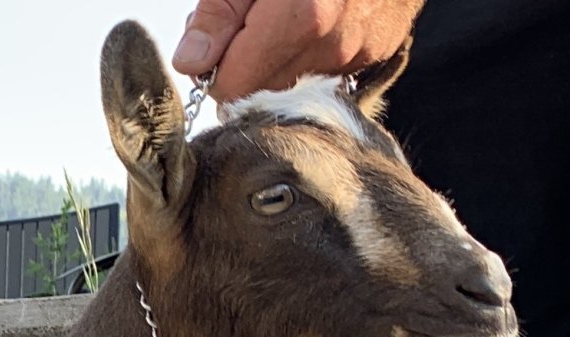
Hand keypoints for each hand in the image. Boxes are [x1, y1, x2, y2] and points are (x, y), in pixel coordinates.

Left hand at [172, 0, 424, 101]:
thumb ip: (219, 14)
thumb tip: (192, 63)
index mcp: (302, 19)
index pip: (233, 89)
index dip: (216, 70)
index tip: (217, 43)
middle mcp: (334, 45)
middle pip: (262, 92)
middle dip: (246, 64)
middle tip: (250, 19)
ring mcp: (359, 53)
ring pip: (294, 85)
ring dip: (280, 59)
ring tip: (287, 11)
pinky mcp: (377, 54)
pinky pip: (327, 72)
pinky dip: (313, 53)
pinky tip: (320, 17)